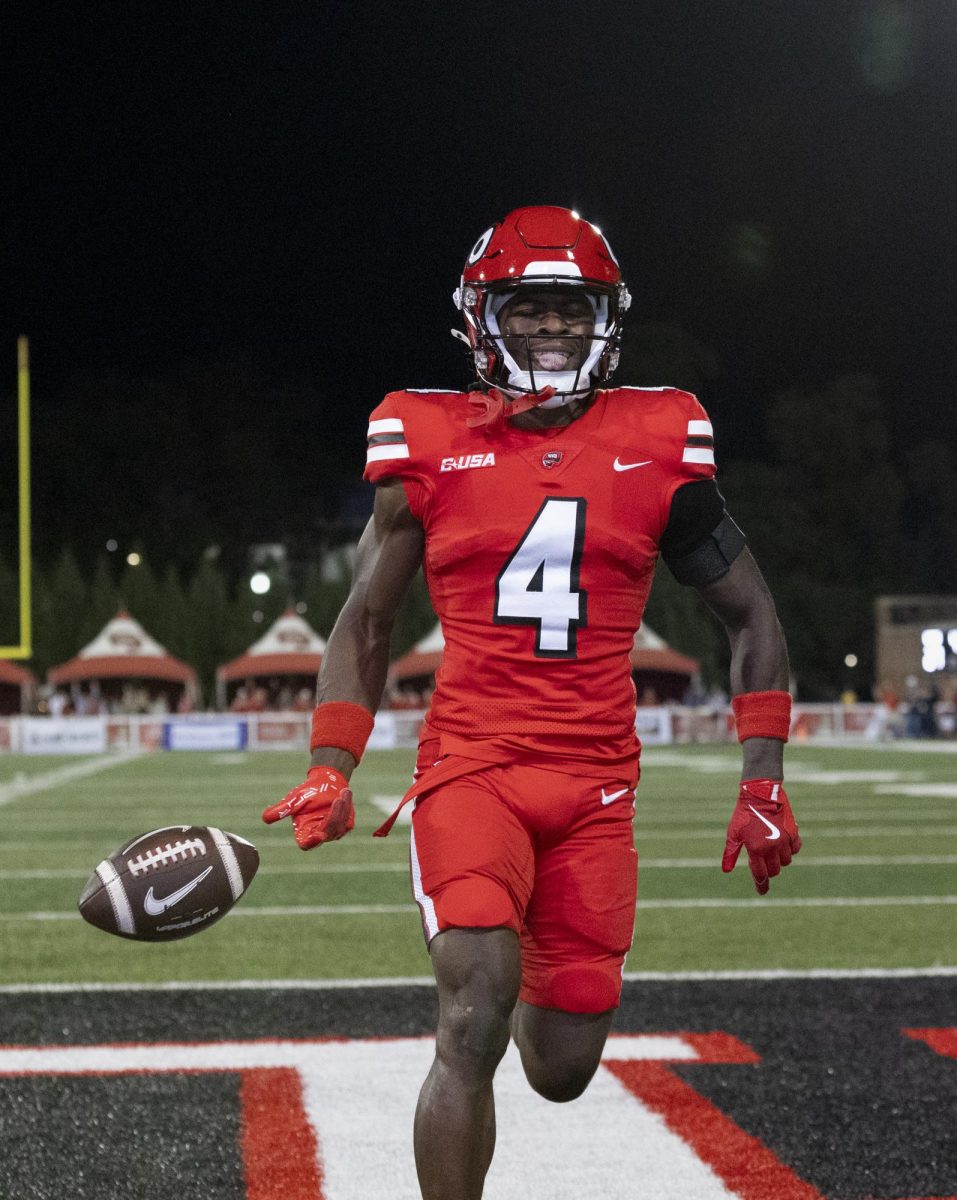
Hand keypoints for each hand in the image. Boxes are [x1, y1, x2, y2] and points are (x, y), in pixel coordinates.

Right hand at [262, 766, 354, 849]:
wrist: (325, 782)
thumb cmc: (307, 792)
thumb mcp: (294, 800)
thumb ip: (281, 810)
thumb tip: (265, 818)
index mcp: (304, 832)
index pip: (307, 844)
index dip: (312, 842)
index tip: (319, 835)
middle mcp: (319, 835)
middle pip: (328, 832)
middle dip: (334, 816)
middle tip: (338, 799)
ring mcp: (333, 832)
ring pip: (340, 826)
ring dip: (343, 808)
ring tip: (343, 791)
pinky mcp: (345, 825)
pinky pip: (348, 820)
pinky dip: (347, 806)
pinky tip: (345, 792)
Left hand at [722, 778, 800, 894]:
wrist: (760, 794)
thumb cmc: (743, 814)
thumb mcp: (733, 833)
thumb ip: (730, 853)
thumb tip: (726, 870)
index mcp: (756, 849)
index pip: (760, 874)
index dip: (761, 885)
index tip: (761, 892)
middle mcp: (772, 848)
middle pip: (775, 870)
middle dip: (769, 870)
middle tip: (763, 862)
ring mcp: (784, 840)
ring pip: (786, 861)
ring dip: (779, 860)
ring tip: (771, 850)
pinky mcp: (793, 832)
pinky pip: (795, 848)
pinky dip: (790, 850)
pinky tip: (783, 844)